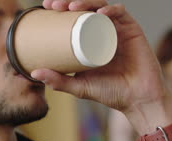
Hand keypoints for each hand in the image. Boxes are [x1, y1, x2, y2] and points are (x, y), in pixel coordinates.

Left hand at [32, 0, 170, 115]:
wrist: (138, 99)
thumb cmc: (111, 93)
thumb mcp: (79, 86)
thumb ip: (58, 81)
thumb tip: (33, 73)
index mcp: (90, 41)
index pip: (73, 19)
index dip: (60, 10)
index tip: (45, 8)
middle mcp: (103, 32)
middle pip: (85, 9)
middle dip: (68, 2)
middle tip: (53, 5)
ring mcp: (118, 30)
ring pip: (101, 7)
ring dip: (86, 2)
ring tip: (72, 7)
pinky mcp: (133, 31)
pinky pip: (121, 14)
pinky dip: (111, 10)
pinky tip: (100, 12)